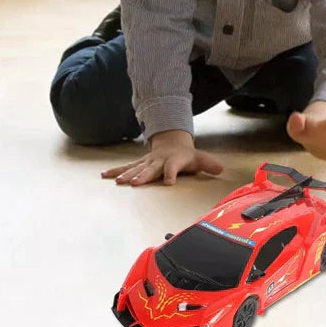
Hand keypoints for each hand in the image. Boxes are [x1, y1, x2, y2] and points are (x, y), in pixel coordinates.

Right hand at [101, 130, 222, 185]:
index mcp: (173, 161)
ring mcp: (147, 162)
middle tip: (135, 183)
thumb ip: (209, 164)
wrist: (172, 143)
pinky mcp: (139, 164)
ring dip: (126, 175)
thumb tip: (221, 169)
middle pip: (150, 169)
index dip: (171, 174)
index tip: (169, 182)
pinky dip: (115, 171)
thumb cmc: (186, 155)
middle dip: (143, 176)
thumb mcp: (200, 159)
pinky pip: (126, 168)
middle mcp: (158, 161)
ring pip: (135, 168)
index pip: (173, 168)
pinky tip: (104, 176)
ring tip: (117, 181)